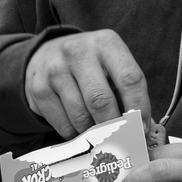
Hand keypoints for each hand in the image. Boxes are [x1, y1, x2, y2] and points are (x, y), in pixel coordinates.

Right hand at [24, 29, 149, 136]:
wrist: (45, 55)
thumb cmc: (89, 65)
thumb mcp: (110, 65)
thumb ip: (127, 91)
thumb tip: (143, 128)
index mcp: (106, 43)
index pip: (130, 78)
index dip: (139, 107)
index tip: (141, 128)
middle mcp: (78, 52)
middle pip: (101, 101)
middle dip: (113, 125)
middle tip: (120, 138)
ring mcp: (55, 69)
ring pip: (80, 116)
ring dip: (92, 132)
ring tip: (98, 132)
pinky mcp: (39, 88)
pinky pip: (62, 123)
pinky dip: (74, 133)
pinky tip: (77, 126)